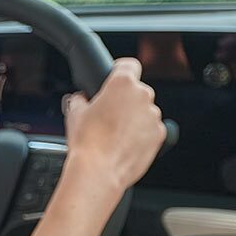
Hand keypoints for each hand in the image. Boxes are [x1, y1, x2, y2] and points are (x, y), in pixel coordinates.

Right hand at [62, 59, 164, 193]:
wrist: (99, 171)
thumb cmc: (87, 142)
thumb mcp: (75, 113)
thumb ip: (80, 99)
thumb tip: (81, 99)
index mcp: (122, 83)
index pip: (129, 64)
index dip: (120, 71)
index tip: (115, 79)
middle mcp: (143, 96)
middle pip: (137, 91)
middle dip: (125, 101)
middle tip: (109, 116)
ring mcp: (154, 116)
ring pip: (145, 112)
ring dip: (134, 119)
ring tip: (116, 135)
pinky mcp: (161, 135)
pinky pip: (151, 129)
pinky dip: (142, 135)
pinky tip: (125, 145)